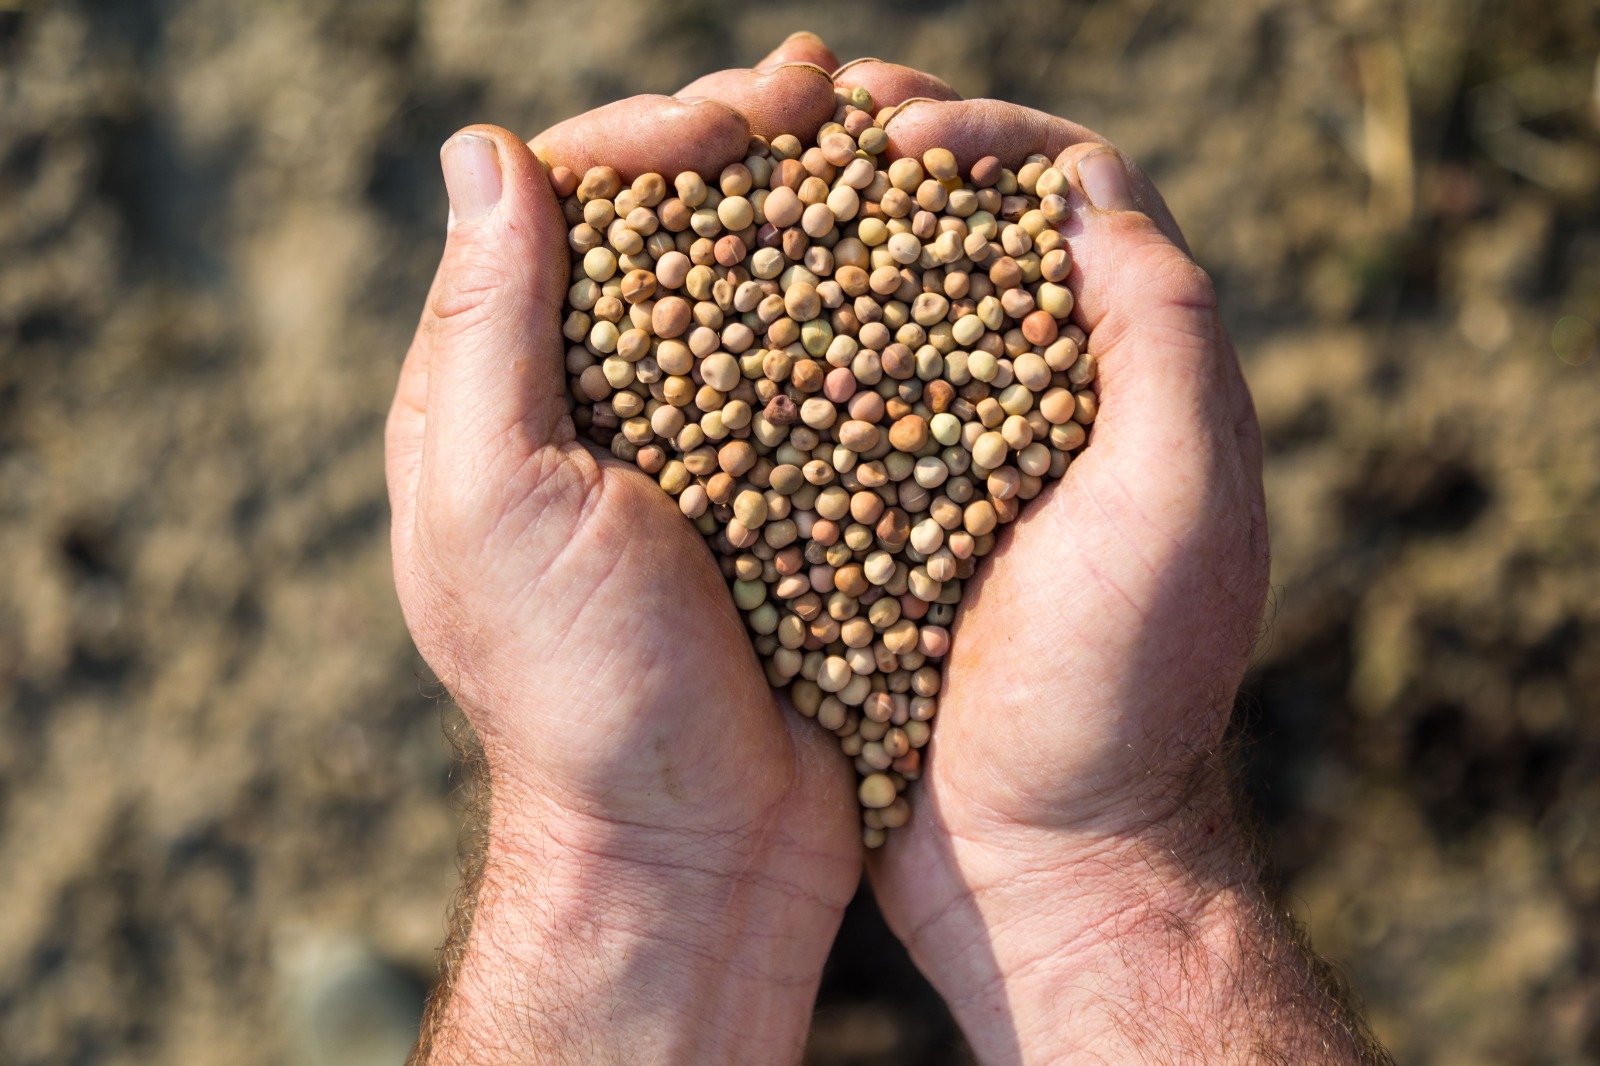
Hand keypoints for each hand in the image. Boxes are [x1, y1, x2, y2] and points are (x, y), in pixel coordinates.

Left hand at [386, 34, 861, 1064]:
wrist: (695, 845)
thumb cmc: (575, 685)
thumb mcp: (492, 499)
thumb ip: (484, 327)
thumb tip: (480, 147)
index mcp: (499, 396)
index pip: (557, 212)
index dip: (635, 141)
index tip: (719, 130)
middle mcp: (597, 407)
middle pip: (663, 229)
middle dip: (737, 145)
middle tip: (820, 98)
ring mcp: (701, 449)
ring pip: (756, 284)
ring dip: (814, 206)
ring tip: (884, 142)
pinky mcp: (791, 493)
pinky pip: (828, 371)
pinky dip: (869, 305)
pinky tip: (923, 257)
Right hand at [829, 62, 1377, 1061]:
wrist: (1041, 857)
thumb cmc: (1119, 694)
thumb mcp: (1175, 511)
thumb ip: (1165, 341)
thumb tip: (1088, 193)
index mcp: (1134, 375)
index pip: (1071, 195)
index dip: (987, 136)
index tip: (899, 134)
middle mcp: (1045, 399)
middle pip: (962, 232)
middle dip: (880, 157)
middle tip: (796, 116)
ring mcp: (952, 457)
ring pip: (879, 303)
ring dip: (811, 233)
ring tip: (733, 183)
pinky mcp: (876, 517)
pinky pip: (818, 402)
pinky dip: (769, 346)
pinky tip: (702, 317)